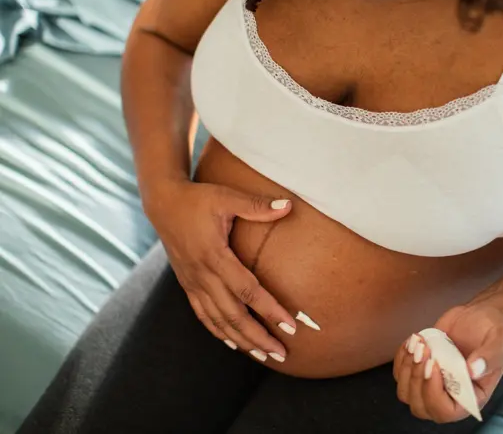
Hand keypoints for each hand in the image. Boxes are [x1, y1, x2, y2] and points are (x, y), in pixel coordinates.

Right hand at [144, 179, 295, 362]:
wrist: (162, 203)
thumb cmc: (198, 199)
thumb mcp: (226, 197)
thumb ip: (257, 205)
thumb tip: (288, 206)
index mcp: (214, 256)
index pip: (247, 290)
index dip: (269, 309)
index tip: (290, 325)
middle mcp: (202, 275)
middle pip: (234, 315)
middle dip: (259, 337)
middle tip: (282, 352)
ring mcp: (193, 282)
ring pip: (219, 321)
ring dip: (242, 340)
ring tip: (265, 355)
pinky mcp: (188, 284)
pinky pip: (204, 315)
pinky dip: (220, 332)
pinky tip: (235, 343)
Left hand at [393, 303, 502, 422]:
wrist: (481, 315)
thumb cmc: (495, 331)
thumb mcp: (501, 341)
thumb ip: (491, 356)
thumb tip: (474, 370)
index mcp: (471, 396)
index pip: (445, 412)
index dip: (433, 393)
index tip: (434, 365)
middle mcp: (450, 395)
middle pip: (420, 406)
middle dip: (417, 379)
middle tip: (425, 350)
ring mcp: (433, 383)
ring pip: (406, 392)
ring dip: (407, 368)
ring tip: (419, 343)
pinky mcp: (421, 368)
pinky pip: (400, 373)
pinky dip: (402, 357)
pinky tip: (414, 340)